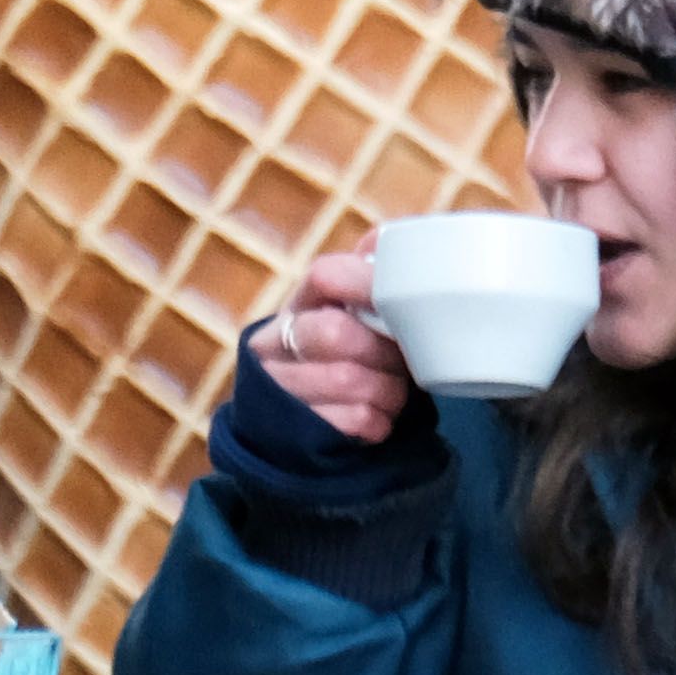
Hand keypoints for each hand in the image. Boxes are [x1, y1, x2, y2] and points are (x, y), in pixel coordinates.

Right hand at [256, 241, 413, 443]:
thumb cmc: (341, 365)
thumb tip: (380, 240)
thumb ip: (364, 281)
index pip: (324, 275)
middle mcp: (275, 342)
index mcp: (296, 306)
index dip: (366, 284)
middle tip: (400, 362)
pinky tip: (378, 419)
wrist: (300, 434)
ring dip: (387, 390)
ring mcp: (280, 388)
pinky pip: (353, 420)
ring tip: (392, 393)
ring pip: (347, 379)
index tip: (398, 302)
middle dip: (383, 352)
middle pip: (335, 333)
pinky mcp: (294, 431)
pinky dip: (378, 421)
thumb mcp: (347, 319)